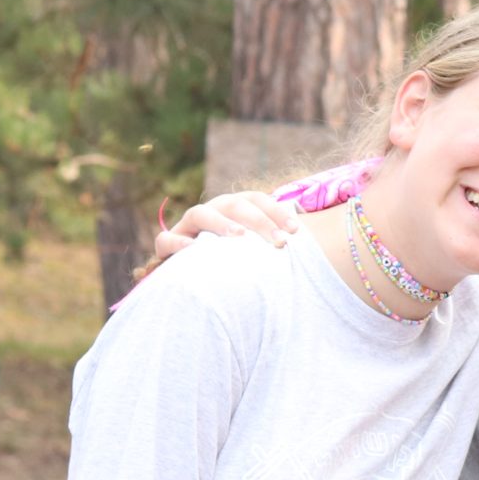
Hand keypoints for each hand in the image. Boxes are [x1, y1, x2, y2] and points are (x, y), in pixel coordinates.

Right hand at [154, 193, 299, 259]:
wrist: (201, 281)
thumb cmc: (241, 262)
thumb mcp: (260, 250)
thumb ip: (276, 239)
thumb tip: (312, 231)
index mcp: (236, 208)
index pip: (257, 199)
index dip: (277, 210)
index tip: (296, 231)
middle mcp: (213, 211)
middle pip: (235, 203)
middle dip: (259, 220)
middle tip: (278, 241)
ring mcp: (189, 226)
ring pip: (201, 213)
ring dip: (221, 223)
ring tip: (239, 237)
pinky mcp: (169, 245)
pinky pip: (166, 240)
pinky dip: (177, 243)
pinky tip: (192, 250)